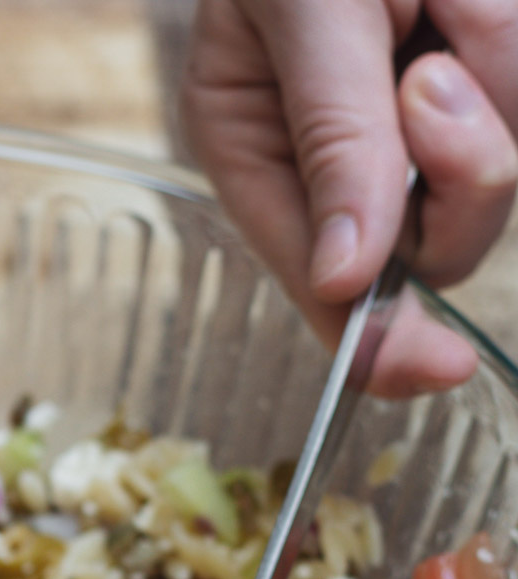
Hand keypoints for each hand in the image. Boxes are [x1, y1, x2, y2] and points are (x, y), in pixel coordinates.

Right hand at [181, 0, 517, 397]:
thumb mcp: (307, 8)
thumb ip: (330, 137)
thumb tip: (349, 278)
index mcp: (263, 159)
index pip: (326, 290)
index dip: (380, 344)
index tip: (434, 364)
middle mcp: (344, 160)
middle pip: (435, 244)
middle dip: (459, 169)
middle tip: (436, 69)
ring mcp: (420, 125)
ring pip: (497, 177)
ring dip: (499, 81)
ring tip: (460, 3)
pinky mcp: (487, 89)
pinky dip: (514, 50)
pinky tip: (476, 6)